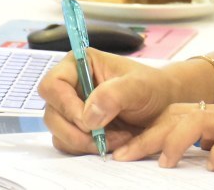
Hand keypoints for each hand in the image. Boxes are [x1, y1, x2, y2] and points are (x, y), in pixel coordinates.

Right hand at [38, 48, 178, 155]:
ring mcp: (71, 108)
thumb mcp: (140, 86)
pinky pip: (68, 144)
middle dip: (78, 131)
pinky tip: (112, 142)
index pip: (52, 85)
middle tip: (104, 136)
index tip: (89, 121)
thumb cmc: (151, 88)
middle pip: (52, 114)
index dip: (65, 106)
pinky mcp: (76, 128)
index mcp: (79, 64)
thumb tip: (88, 114)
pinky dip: (87, 149)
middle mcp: (70, 85)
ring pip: (58, 132)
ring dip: (85, 142)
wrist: (162, 106)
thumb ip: (114, 94)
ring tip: (116, 138)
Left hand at [114, 101, 213, 185]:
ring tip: (161, 162)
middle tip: (120, 155)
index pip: (177, 116)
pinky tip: (212, 164)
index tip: (121, 149)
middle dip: (147, 136)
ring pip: (200, 124)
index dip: (147, 131)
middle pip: (179, 117)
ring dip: (176, 141)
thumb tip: (199, 152)